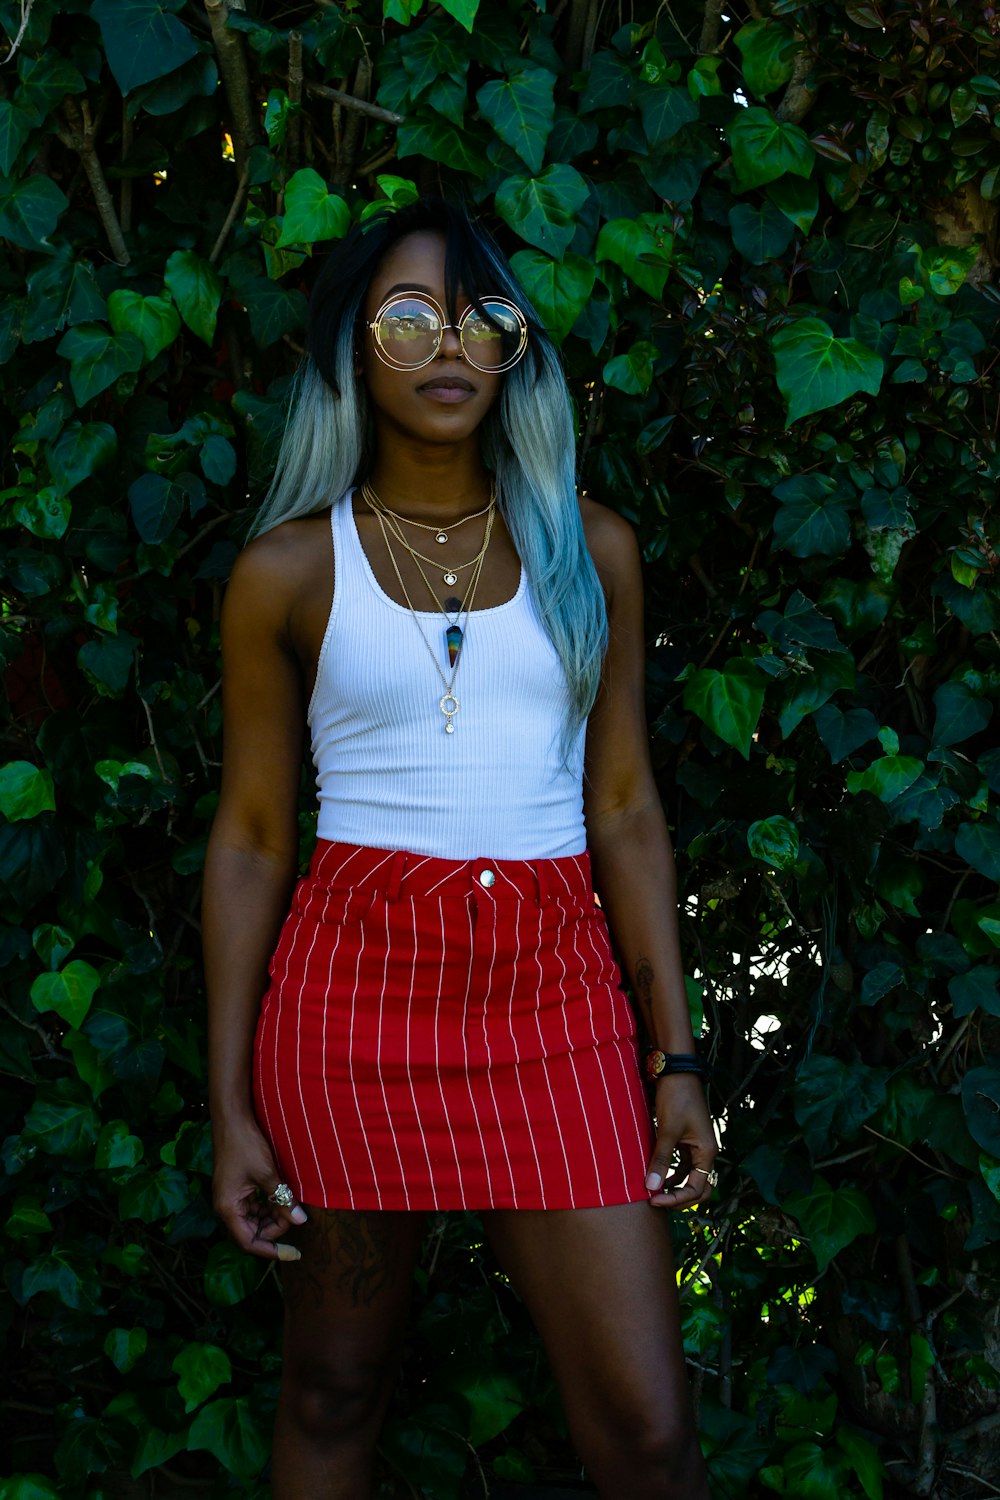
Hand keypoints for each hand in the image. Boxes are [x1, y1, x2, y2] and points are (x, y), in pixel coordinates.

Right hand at [212, 1114, 307, 1259]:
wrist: (232, 1119)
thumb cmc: (245, 1145)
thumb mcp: (267, 1174)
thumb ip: (282, 1199)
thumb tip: (300, 1221)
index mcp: (229, 1209)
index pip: (250, 1242)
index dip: (272, 1250)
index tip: (294, 1253)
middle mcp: (227, 1208)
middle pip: (253, 1232)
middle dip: (276, 1228)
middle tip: (295, 1214)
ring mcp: (231, 1199)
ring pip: (255, 1220)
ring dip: (274, 1216)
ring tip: (291, 1203)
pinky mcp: (237, 1189)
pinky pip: (254, 1207)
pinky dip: (269, 1205)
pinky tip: (282, 1196)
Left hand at [644, 1073, 717, 1209]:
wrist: (676, 1072)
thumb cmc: (676, 1098)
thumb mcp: (667, 1130)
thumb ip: (661, 1159)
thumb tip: (652, 1187)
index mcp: (707, 1152)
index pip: (697, 1189)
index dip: (676, 1199)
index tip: (654, 1199)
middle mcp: (705, 1152)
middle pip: (697, 1188)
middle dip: (678, 1198)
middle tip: (655, 1202)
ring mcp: (696, 1147)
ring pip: (688, 1177)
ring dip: (672, 1187)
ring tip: (651, 1191)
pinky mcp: (686, 1139)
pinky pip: (680, 1164)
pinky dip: (670, 1172)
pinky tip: (654, 1175)